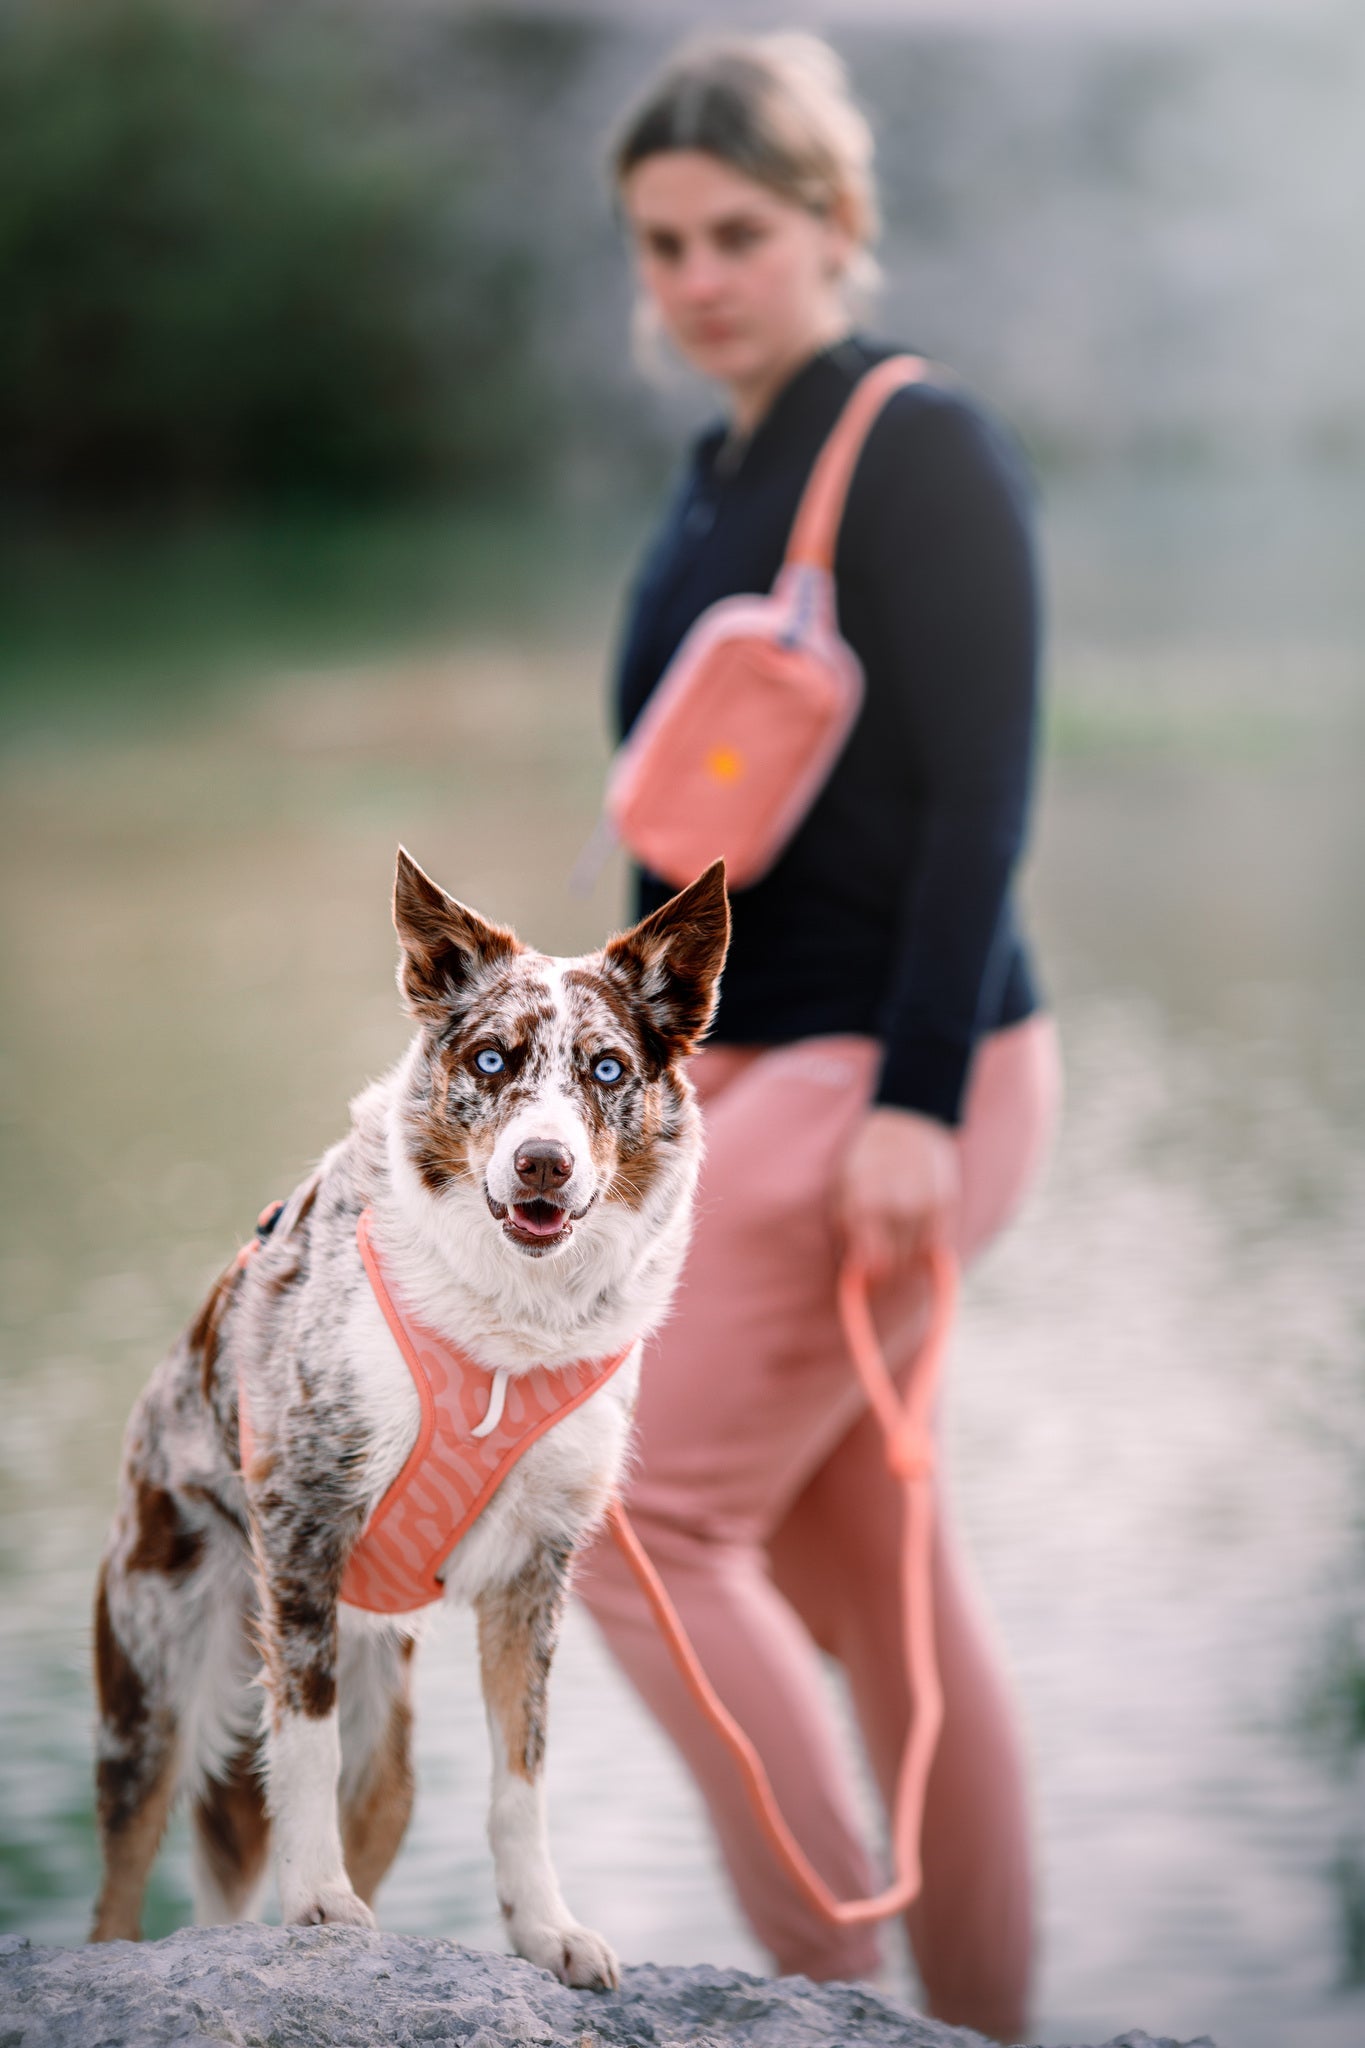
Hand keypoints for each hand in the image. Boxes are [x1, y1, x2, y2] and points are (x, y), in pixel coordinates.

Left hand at [834, 1105, 959, 1286]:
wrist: (907, 1120)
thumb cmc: (865, 1158)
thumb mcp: (842, 1189)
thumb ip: (846, 1232)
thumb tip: (853, 1273)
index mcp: (864, 1204)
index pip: (874, 1266)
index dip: (871, 1280)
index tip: (868, 1280)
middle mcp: (897, 1208)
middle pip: (897, 1266)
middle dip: (887, 1271)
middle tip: (881, 1261)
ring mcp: (925, 1206)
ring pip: (918, 1259)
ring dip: (906, 1260)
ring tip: (897, 1240)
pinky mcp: (947, 1204)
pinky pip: (938, 1245)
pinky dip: (926, 1249)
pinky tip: (916, 1235)